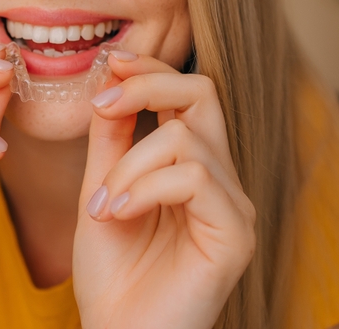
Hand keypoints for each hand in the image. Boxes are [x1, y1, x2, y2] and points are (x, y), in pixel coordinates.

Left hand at [72, 53, 255, 328]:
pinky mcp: (236, 236)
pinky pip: (194, 179)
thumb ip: (112, 137)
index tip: (109, 63)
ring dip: (129, 164)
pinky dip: (144, 189)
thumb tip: (113, 74)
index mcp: (194, 166)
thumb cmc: (111, 274)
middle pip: (204, 92)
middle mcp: (222, 181)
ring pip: (186, 138)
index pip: (189, 93)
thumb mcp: (102, 188)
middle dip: (148, 84)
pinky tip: (117, 215)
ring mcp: (235, 207)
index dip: (151, 69)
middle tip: (102, 106)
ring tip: (103, 205)